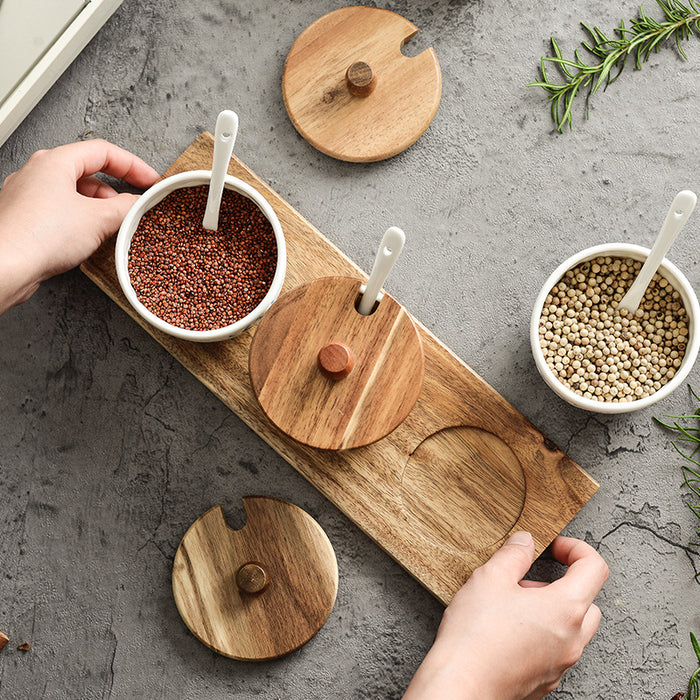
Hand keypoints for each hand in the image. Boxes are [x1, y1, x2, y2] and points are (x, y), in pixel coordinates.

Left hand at [0, 139, 159, 312]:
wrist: (3, 267)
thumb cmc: (37, 236)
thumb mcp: (98, 219)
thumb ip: (126, 208)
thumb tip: (139, 205)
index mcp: (54, 161)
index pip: (103, 152)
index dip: (133, 165)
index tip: (150, 180)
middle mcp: (37, 173)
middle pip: (89, 173)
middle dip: (115, 192)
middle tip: (132, 209)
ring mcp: (28, 196)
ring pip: (74, 195)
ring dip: (98, 210)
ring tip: (111, 229)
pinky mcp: (26, 220)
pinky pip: (61, 213)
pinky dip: (80, 222)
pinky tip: (88, 240)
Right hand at [403, 532, 607, 699]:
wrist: (461, 686)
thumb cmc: (476, 635)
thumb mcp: (490, 577)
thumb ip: (514, 554)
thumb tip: (526, 541)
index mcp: (566, 608)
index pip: (595, 568)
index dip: (576, 548)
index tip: (554, 547)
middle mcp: (572, 639)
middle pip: (588, 601)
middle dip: (563, 584)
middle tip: (527, 580)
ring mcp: (561, 663)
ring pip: (572, 628)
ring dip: (551, 610)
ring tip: (511, 605)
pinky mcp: (545, 680)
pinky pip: (555, 650)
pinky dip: (541, 634)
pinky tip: (507, 631)